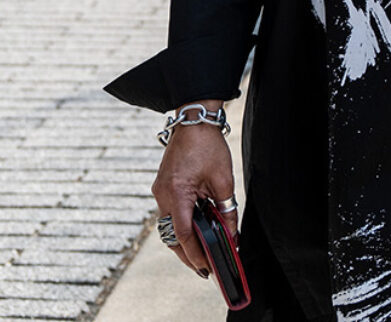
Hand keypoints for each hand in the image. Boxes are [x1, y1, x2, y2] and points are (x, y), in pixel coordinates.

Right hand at [151, 118, 236, 276]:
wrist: (193, 121)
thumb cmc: (208, 146)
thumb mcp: (223, 181)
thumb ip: (227, 211)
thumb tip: (232, 235)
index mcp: (176, 193)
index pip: (183, 234)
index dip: (195, 253)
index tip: (207, 267)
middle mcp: (162, 195)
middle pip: (171, 236)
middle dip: (188, 255)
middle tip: (204, 270)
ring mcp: (159, 191)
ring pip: (168, 227)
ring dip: (184, 241)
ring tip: (202, 255)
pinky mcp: (162, 187)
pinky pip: (169, 214)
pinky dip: (181, 226)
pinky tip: (195, 232)